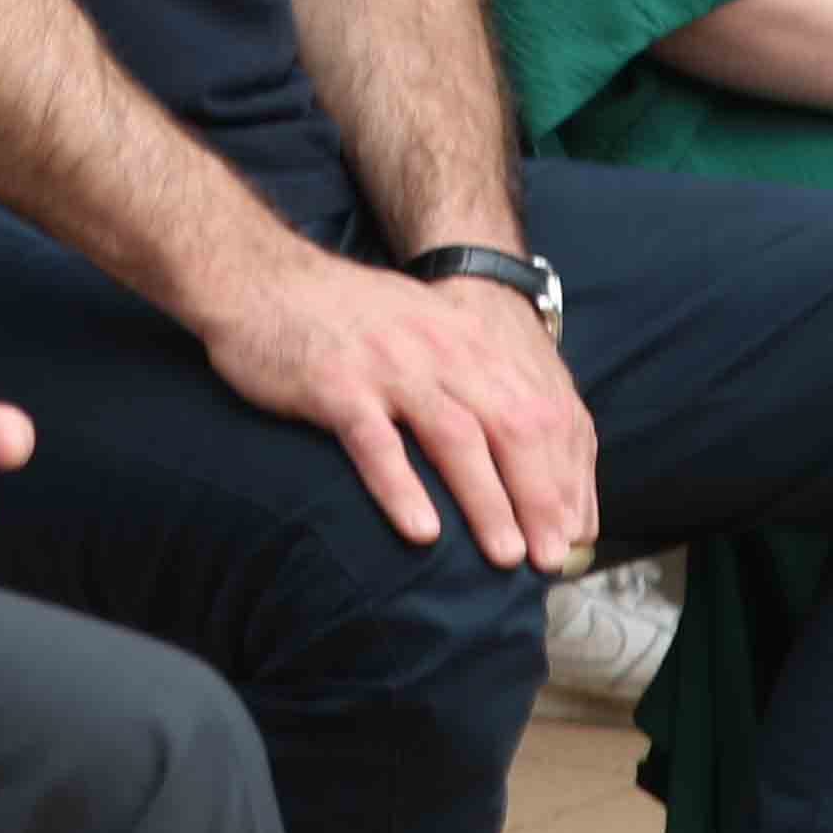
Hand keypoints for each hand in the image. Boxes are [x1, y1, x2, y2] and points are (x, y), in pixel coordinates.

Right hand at [195, 245, 594, 572]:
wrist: (260, 276)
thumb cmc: (343, 316)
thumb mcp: (423, 327)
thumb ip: (468, 374)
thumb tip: (515, 445)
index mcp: (466, 339)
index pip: (535, 412)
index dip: (560, 475)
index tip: (573, 532)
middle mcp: (437, 349)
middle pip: (508, 427)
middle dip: (537, 497)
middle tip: (550, 556)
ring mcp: (387, 365)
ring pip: (454, 437)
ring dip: (486, 500)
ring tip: (504, 555)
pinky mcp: (335, 384)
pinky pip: (376, 442)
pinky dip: (402, 487)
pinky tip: (421, 531)